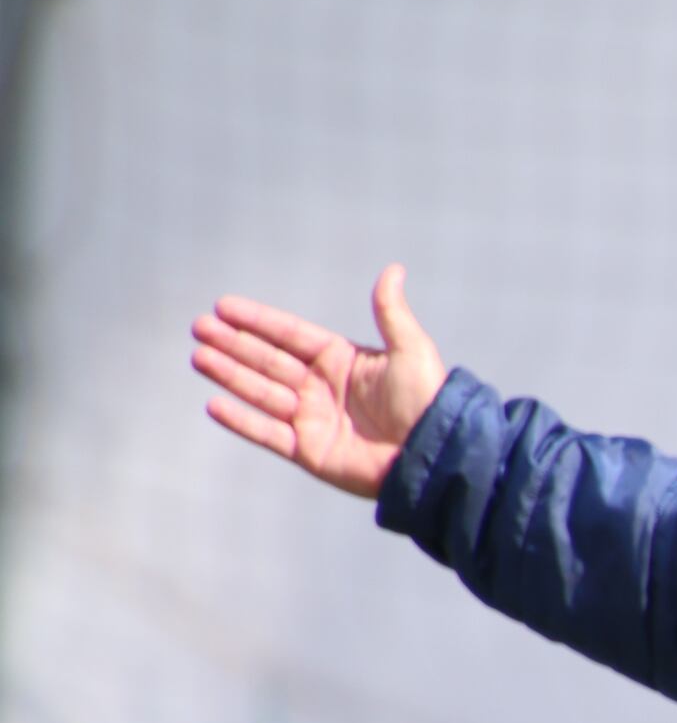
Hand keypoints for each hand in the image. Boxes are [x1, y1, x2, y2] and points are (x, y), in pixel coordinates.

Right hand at [191, 264, 448, 499]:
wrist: (433, 453)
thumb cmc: (427, 400)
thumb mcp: (410, 350)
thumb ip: (391, 312)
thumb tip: (393, 269)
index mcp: (342, 360)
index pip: (291, 335)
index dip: (258, 321)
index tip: (224, 306)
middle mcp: (323, 388)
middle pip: (269, 361)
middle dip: (234, 344)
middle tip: (200, 327)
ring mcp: (313, 419)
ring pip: (262, 393)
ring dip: (230, 375)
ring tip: (199, 357)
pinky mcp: (310, 452)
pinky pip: (268, 433)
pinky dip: (242, 421)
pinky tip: (214, 404)